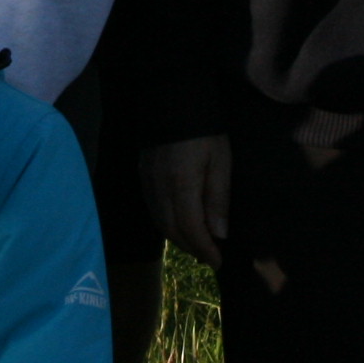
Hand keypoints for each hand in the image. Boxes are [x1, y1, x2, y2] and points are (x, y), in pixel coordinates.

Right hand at [140, 136, 230, 267]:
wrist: (172, 101)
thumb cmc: (204, 131)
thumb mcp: (220, 162)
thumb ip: (218, 199)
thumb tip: (219, 234)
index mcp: (182, 185)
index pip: (191, 229)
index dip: (205, 249)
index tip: (218, 261)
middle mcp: (159, 189)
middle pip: (173, 231)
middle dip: (192, 248)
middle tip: (210, 258)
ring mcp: (147, 184)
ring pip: (160, 224)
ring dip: (179, 240)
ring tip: (197, 246)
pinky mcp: (142, 177)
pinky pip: (153, 211)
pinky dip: (167, 226)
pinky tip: (179, 226)